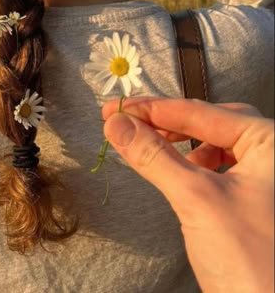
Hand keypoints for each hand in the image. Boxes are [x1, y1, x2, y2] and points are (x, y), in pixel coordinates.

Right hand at [102, 97, 273, 292]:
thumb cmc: (252, 263)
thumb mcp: (197, 199)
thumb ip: (154, 156)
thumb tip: (117, 124)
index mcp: (272, 141)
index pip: (201, 112)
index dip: (152, 109)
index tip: (114, 109)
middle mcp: (274, 154)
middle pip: (211, 122)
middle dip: (168, 122)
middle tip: (127, 122)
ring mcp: (267, 179)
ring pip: (216, 143)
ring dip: (180, 142)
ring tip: (151, 147)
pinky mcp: (257, 202)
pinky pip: (220, 168)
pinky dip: (193, 165)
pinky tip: (178, 173)